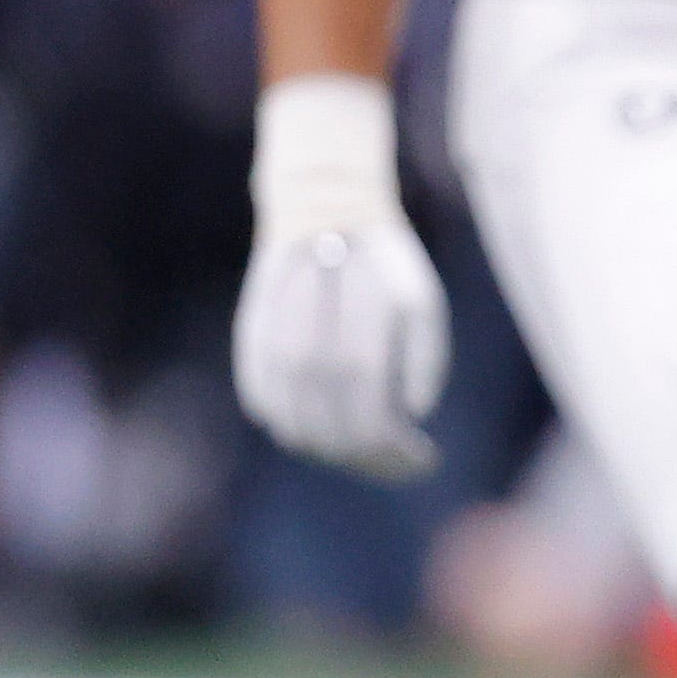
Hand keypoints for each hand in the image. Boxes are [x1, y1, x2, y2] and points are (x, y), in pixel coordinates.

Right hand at [232, 74, 448, 478]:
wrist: (322, 212)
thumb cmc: (384, 264)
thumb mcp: (423, 301)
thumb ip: (428, 357)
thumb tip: (414, 411)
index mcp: (357, 339)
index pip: (371, 420)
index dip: (396, 452)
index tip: (425, 461)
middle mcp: (307, 349)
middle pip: (333, 434)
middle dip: (369, 461)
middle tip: (399, 464)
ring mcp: (272, 349)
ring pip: (294, 428)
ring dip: (332, 450)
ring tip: (366, 450)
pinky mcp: (248, 345)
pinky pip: (263, 402)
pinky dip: (293, 424)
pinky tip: (325, 426)